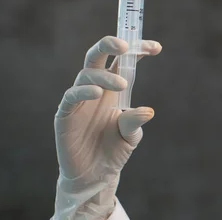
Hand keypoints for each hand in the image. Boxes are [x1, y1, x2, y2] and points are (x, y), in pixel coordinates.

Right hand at [52, 36, 161, 218]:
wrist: (94, 176)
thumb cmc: (113, 150)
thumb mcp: (130, 136)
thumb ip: (135, 122)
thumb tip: (148, 111)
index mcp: (112, 88)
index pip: (123, 61)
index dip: (137, 50)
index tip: (156, 47)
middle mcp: (95, 88)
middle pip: (96, 56)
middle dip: (109, 44)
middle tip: (124, 45)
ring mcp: (79, 100)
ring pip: (86, 74)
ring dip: (104, 75)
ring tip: (122, 85)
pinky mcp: (65, 115)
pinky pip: (71, 97)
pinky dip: (83, 91)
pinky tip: (97, 93)